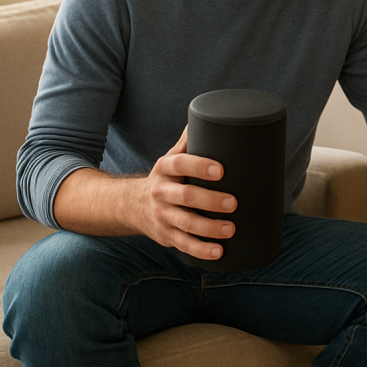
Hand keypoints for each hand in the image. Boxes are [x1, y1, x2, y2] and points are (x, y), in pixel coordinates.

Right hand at [135, 126, 236, 260]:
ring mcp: (162, 216)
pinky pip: (183, 245)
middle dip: (210, 201)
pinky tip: (218, 252)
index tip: (221, 170)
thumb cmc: (166, 177)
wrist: (132, 204)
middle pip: (185, 197)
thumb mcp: (173, 157)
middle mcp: (161, 192)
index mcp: (165, 169)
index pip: (181, 165)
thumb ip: (191, 141)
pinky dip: (201, 250)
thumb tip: (216, 115)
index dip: (200, 166)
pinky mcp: (166, 236)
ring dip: (209, 228)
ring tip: (231, 229)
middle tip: (234, 203)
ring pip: (185, 224)